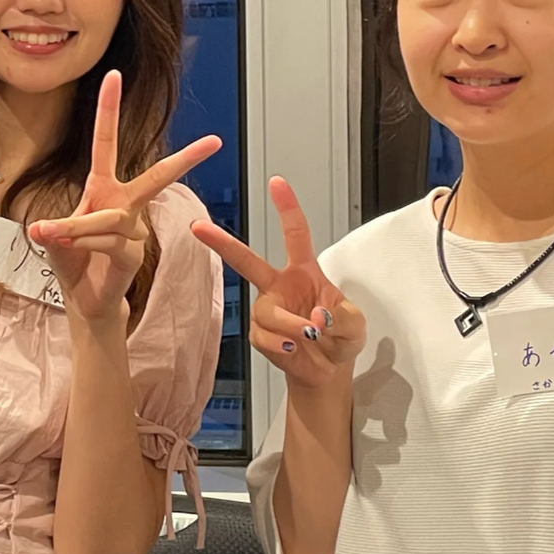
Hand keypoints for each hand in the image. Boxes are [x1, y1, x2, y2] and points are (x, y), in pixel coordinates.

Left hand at [29, 70, 220, 323]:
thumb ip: (54, 229)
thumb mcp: (53, 239)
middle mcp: (123, 203)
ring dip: (77, 228)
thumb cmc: (73, 261)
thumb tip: (44, 227)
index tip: (114, 75)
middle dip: (187, 160)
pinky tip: (73, 252)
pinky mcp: (135, 252)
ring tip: (51, 235)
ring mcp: (134, 228)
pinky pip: (108, 240)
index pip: (106, 141)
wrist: (85, 300)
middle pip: (157, 177)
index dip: (109, 107)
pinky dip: (83, 244)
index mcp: (102, 188)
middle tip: (215, 142)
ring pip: (108, 217)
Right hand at [191, 178, 364, 388]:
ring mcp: (268, 309)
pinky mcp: (260, 335)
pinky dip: (282, 344)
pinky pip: (264, 336)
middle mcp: (280, 286)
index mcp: (304, 272)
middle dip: (222, 243)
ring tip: (310, 336)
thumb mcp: (355, 325)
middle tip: (198, 227)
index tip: (276, 183)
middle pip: (247, 261)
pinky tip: (293, 348)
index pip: (296, 234)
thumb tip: (316, 318)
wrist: (327, 371)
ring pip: (268, 311)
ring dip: (291, 325)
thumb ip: (342, 318)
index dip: (287, 207)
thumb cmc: (340, 338)